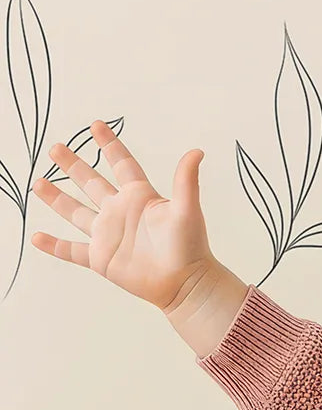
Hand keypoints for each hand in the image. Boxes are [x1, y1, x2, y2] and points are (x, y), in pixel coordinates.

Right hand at [29, 120, 218, 311]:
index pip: (121, 164)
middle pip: (91, 183)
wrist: (185, 285)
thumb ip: (186, 181)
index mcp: (139, 197)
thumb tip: (197, 151)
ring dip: (57, 199)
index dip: (109, 145)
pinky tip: (37, 237)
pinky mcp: (101, 259)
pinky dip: (54, 245)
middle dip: (73, 165)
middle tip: (55, 148)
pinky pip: (71, 250)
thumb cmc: (190, 247)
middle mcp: (120, 212)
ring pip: (76, 212)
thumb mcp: (187, 210)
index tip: (96, 125)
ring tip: (39, 183)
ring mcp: (108, 235)